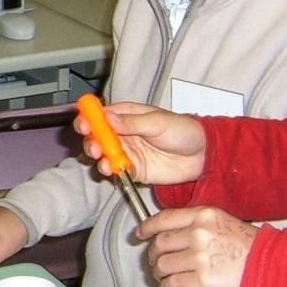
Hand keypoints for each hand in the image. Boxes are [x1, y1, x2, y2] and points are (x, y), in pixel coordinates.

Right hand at [75, 102, 206, 185]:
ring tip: (101, 159)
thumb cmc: (182, 131)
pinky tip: (111, 169)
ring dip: (98, 157)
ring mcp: (127, 152)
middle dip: (91, 141)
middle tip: (93, 146)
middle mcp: (123, 134)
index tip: (83, 125)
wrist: (202, 155)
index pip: (101, 115)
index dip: (89, 118)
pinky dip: (111, 171)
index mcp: (127, 116)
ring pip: (104, 154)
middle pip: (97, 136)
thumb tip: (108, 117)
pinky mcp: (134, 170)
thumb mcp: (158, 122)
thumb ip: (132, 122)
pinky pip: (117, 171)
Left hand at [136, 206, 255, 286]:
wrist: (269, 267)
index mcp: (203, 215)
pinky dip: (165, 286)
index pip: (164, 219)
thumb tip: (165, 232)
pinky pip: (172, 283)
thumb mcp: (222, 221)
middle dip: (152, 255)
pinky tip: (169, 286)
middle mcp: (198, 233)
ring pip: (162, 264)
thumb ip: (195, 223)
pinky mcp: (201, 280)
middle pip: (160, 243)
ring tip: (162, 275)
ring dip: (158, 272)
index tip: (139, 235)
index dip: (147, 228)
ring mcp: (199, 257)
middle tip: (154, 262)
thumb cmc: (247, 245)